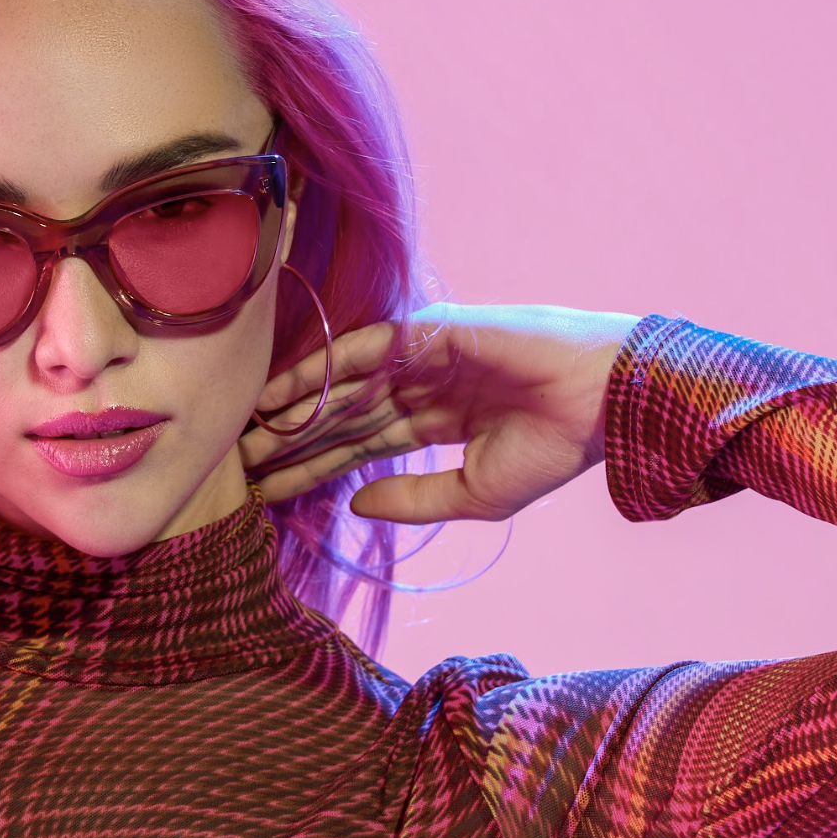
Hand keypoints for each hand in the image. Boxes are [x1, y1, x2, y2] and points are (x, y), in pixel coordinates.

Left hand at [239, 302, 642, 523]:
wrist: (599, 405)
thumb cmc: (553, 450)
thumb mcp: (475, 494)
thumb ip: (413, 499)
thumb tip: (354, 504)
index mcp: (431, 423)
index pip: (355, 449)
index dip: (312, 470)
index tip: (266, 493)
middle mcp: (416, 388)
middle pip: (338, 419)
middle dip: (290, 443)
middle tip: (237, 463)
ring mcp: (418, 359)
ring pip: (341, 387)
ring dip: (294, 409)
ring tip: (246, 431)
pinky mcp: (424, 333)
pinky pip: (360, 351)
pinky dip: (320, 370)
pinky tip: (279, 392)